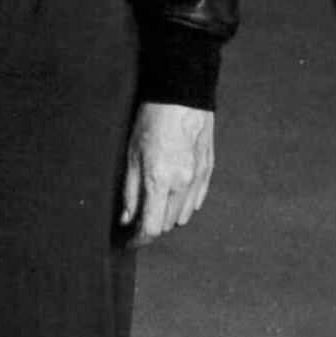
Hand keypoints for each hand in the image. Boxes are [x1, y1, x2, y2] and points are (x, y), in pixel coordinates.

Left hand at [119, 102, 214, 246]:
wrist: (182, 95)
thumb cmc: (152, 120)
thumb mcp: (131, 154)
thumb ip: (130, 191)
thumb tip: (127, 219)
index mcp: (160, 181)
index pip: (151, 228)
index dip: (138, 240)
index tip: (128, 241)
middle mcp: (182, 185)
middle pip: (167, 224)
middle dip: (151, 224)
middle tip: (137, 215)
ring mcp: (198, 179)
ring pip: (184, 215)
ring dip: (168, 214)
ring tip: (155, 199)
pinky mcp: (208, 171)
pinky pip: (197, 200)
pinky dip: (184, 203)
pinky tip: (173, 191)